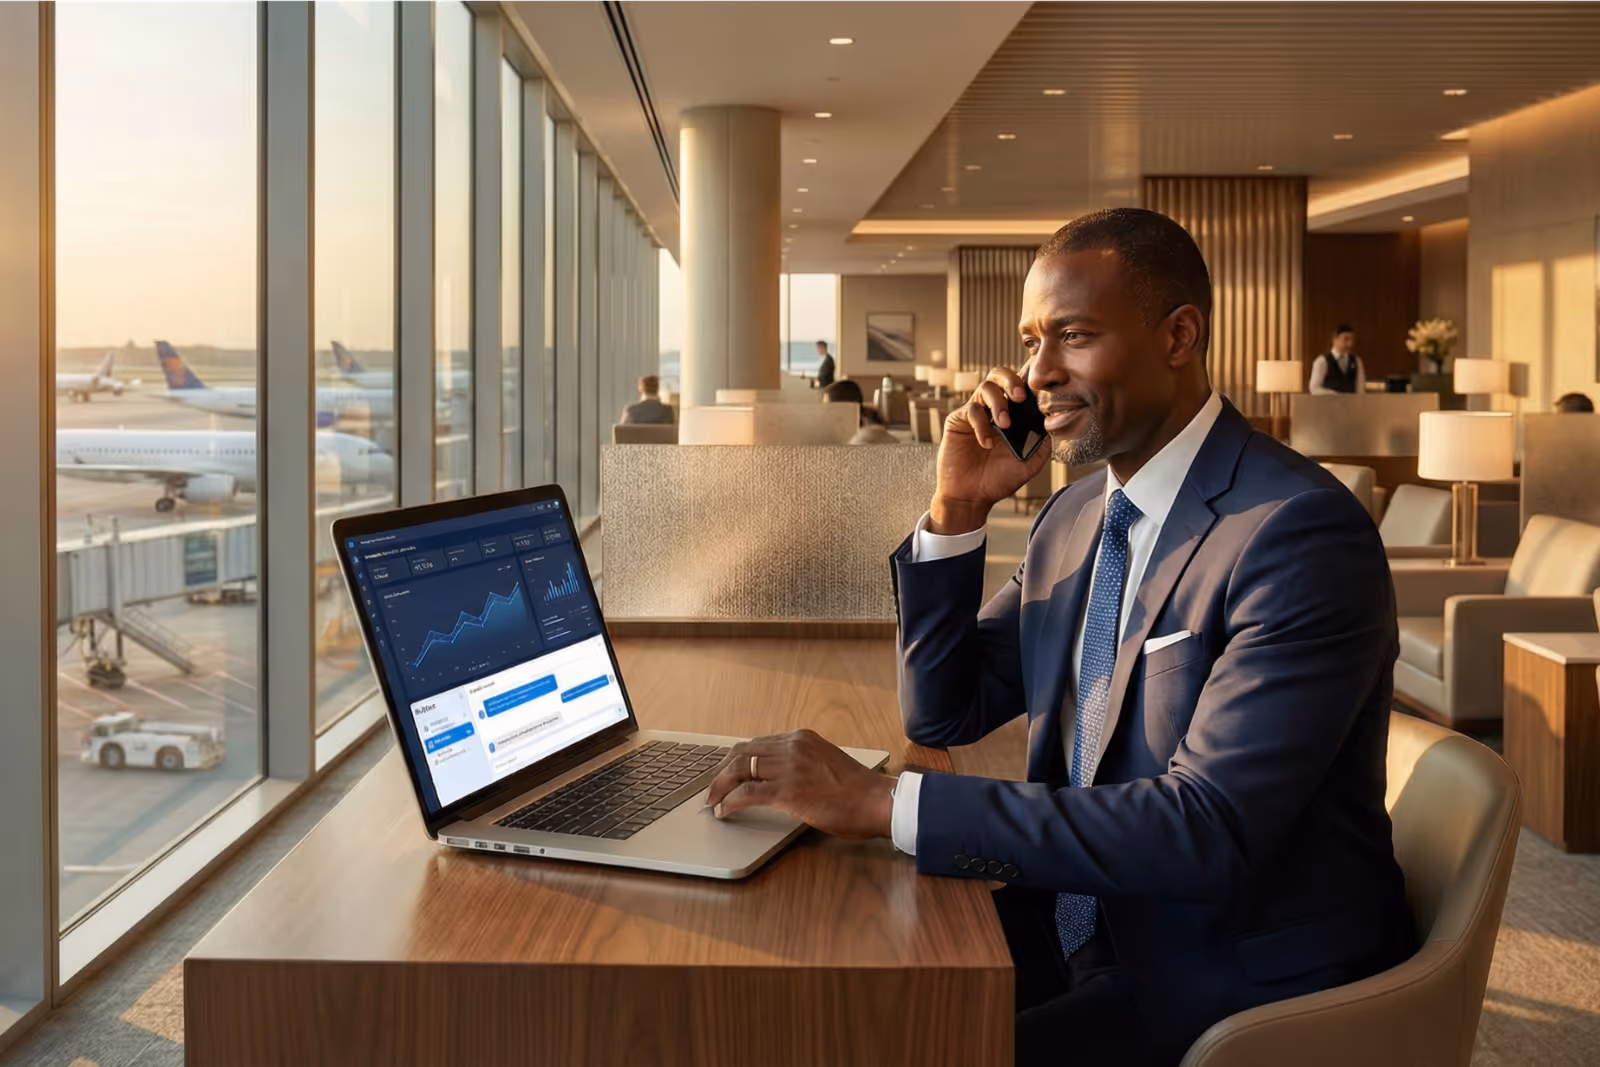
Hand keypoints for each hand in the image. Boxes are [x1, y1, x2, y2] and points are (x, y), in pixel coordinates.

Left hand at [704, 729, 894, 839]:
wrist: (877, 801)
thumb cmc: (858, 789)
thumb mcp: (825, 762)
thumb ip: (802, 762)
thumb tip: (779, 777)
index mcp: (801, 738)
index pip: (756, 743)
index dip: (735, 759)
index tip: (725, 772)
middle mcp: (792, 746)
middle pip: (741, 753)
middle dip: (721, 771)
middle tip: (711, 788)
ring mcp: (789, 768)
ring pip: (739, 771)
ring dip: (720, 787)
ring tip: (712, 801)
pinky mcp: (787, 792)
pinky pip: (747, 793)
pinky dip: (730, 802)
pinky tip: (724, 811)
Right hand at [932, 364, 1050, 533]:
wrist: (971, 497)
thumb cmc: (998, 480)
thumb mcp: (1030, 464)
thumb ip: (1043, 443)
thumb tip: (1053, 421)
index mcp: (1013, 415)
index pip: (1022, 387)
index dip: (1031, 378)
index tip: (1044, 382)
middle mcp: (994, 409)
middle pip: (1000, 375)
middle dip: (1012, 380)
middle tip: (1020, 396)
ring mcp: (976, 413)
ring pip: (986, 387)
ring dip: (999, 403)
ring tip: (1005, 425)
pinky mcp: (958, 420)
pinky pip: (971, 410)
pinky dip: (981, 424)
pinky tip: (987, 443)